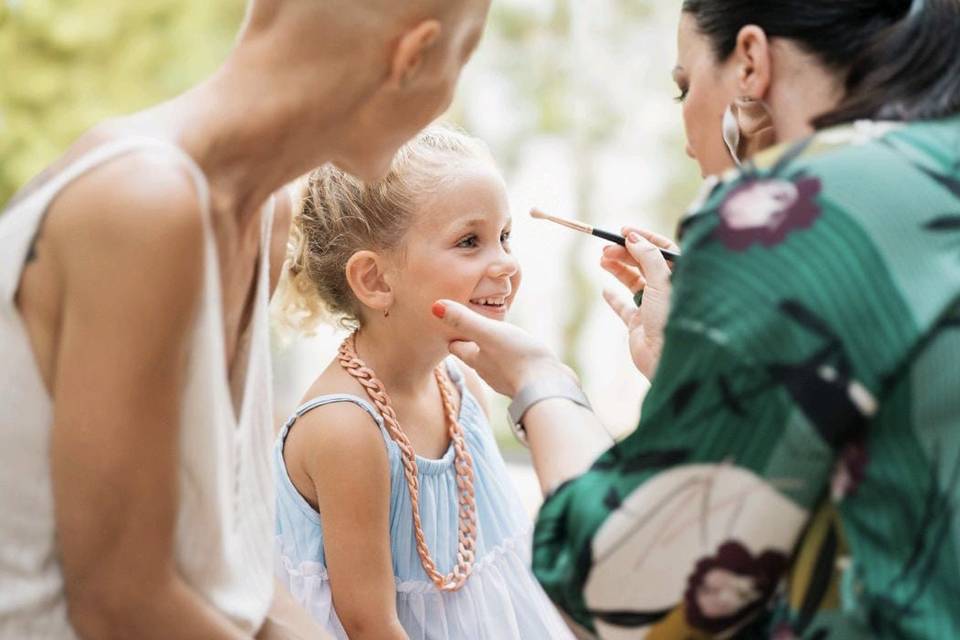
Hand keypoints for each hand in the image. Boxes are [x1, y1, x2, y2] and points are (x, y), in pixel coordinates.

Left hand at [431, 300, 571, 397]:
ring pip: (494, 362)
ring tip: (496, 339)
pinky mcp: (526, 381)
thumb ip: (464, 319)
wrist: (548, 387)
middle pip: (474, 354)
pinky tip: (520, 353)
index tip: (450, 323)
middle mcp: (488, 371)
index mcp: (475, 359)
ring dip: (493, 351)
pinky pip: (514, 367)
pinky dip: (513, 359)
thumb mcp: (489, 333)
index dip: (452, 334)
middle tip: (472, 327)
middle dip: (472, 342)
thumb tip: (434, 306)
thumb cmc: (517, 358)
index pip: (456, 346)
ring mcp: (507, 378)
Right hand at [599, 227, 677, 379]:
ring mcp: (652, 307)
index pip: (662, 250)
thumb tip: (633, 237)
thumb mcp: (661, 281)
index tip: (624, 231)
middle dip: (625, 253)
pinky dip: (614, 298)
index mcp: (679, 277)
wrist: (666, 359)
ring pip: (633, 282)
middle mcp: (666, 290)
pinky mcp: (639, 324)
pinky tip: (605, 290)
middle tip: (606, 248)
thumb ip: (647, 256)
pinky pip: (624, 307)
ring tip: (601, 260)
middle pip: (644, 264)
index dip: (643, 239)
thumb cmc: (670, 319)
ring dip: (617, 269)